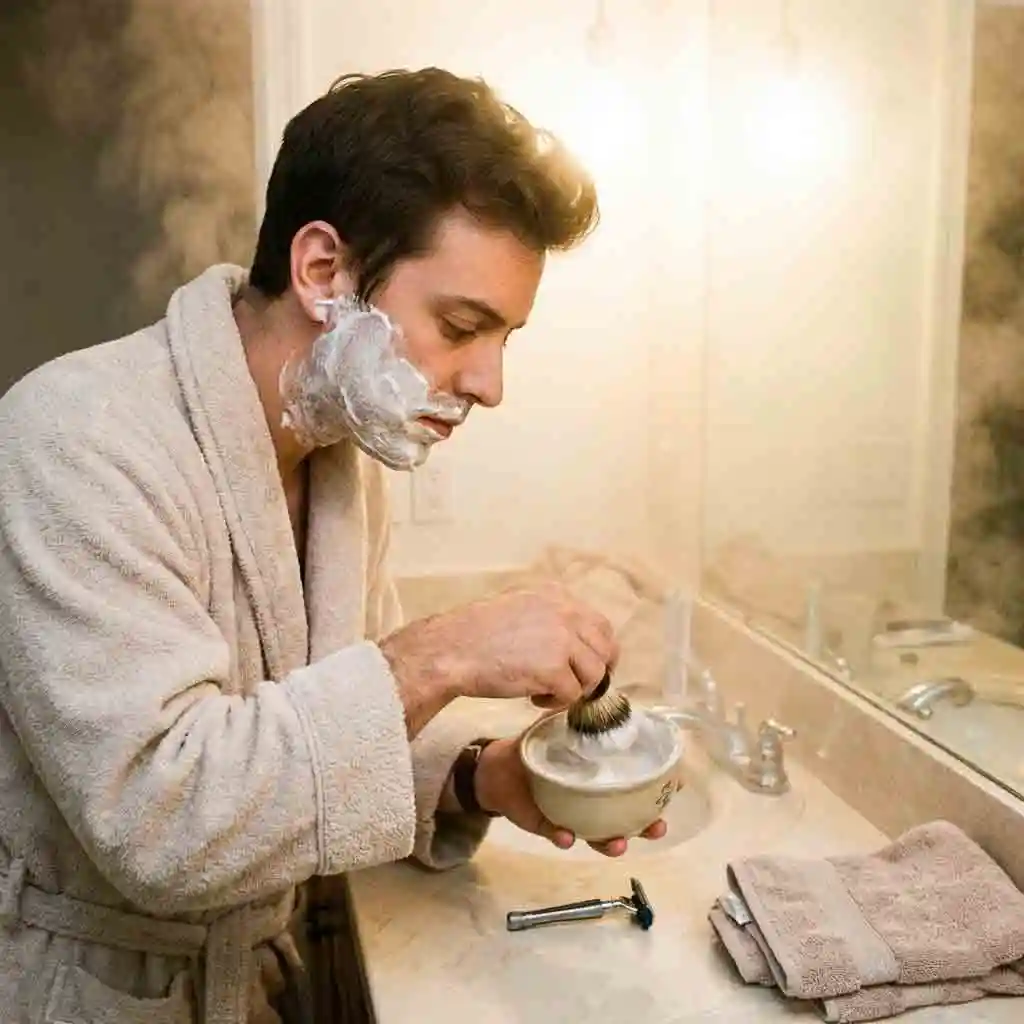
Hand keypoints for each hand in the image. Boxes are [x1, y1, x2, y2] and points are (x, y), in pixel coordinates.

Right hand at [380, 582, 618, 710]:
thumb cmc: (475, 634)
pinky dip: (555, 703)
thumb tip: (573, 643)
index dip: (598, 651)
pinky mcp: (555, 669)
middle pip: (606, 649)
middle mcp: (566, 612)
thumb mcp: (518, 608)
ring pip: (595, 675)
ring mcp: (563, 640)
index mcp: (557, 595)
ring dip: (575, 690)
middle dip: (595, 673)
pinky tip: (533, 699)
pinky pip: (573, 694)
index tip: (587, 667)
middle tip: (575, 687)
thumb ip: (548, 617)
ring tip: (546, 694)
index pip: (600, 625)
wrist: (451, 649)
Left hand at [474, 736, 666, 856]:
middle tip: (656, 826)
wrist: (501, 766)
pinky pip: (560, 835)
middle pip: (629, 818)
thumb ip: (579, 718)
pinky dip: (564, 837)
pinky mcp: (550, 825)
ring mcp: (575, 816)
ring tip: (617, 843)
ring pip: (600, 835)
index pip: (638, 785)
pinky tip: (566, 836)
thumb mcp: (559, 728)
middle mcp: (594, 800)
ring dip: (612, 842)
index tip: (677, 787)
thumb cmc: (538, 746)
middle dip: (646, 826)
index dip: (660, 790)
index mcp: (602, 776)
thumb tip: (597, 699)